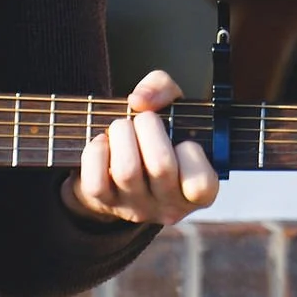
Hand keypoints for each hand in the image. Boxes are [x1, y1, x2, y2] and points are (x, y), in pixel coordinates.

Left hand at [64, 70, 217, 229]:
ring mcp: (136, 208)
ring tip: (122, 127)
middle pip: (161, 166)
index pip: (201, 183)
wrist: (119, 163)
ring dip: (121, 134)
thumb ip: (164, 88)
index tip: (182, 140)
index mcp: (197, 191)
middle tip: (144, 120)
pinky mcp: (104, 205)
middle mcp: (169, 206)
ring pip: (127, 171)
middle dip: (148, 127)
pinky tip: (103, 142)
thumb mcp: (171, 106)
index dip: (190, 152)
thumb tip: (139, 100)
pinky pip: (96, 182)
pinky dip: (96, 152)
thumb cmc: (155, 134)